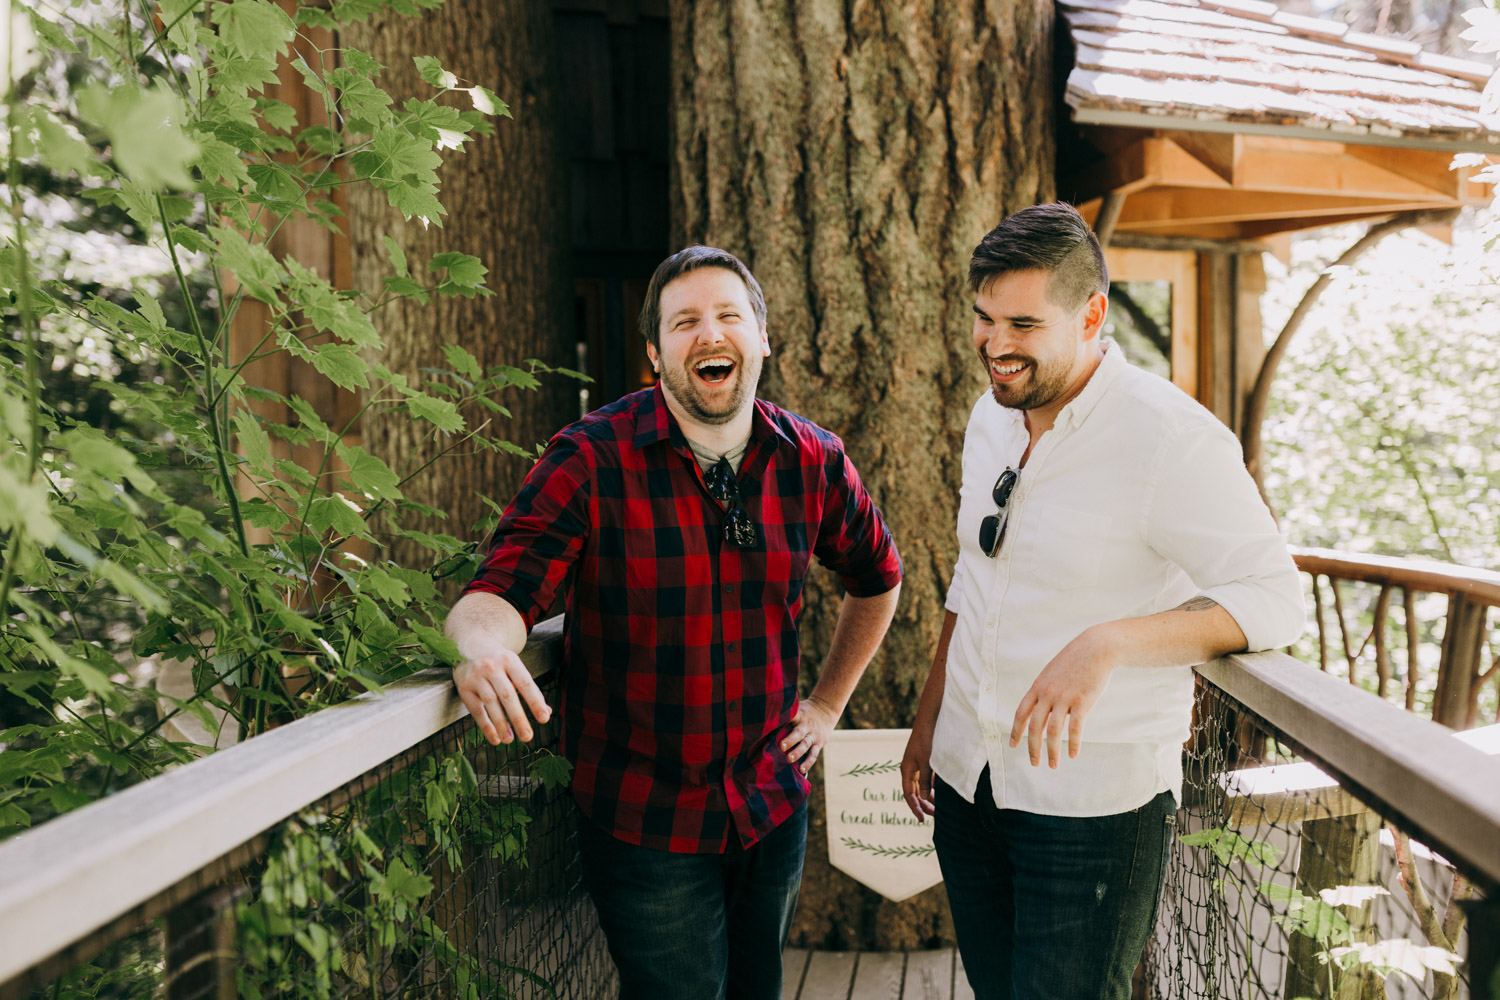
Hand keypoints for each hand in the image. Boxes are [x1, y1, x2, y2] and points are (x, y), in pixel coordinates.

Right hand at [453, 644, 551, 745]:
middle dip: (518, 718)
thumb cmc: (500, 663)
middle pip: (507, 695)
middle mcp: (492, 666)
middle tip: (528, 737)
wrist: (471, 646)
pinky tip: (495, 738)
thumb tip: (547, 712)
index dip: (535, 701)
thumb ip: (530, 689)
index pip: (525, 683)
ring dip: (501, 725)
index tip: (544, 719)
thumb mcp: (516, 669)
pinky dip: (486, 726)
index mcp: (510, 660)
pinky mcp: (464, 687)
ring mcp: (476, 676)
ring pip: (491, 704)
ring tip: (510, 741)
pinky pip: (476, 710)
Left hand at [782, 694, 837, 775]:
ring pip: (805, 744)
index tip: (774, 725)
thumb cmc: (805, 711)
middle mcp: (806, 726)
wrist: (827, 709)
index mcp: (799, 715)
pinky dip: (808, 763)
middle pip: (798, 733)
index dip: (784, 720)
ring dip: (797, 752)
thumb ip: (786, 714)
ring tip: (789, 759)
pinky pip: (813, 754)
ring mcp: (813, 735)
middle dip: (790, 740)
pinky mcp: (819, 743)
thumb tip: (766, 721)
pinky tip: (801, 770)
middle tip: (781, 746)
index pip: (791, 716)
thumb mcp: (797, 707)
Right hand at [900, 718, 936, 821]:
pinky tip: (940, 792)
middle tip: (934, 815)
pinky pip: (927, 778)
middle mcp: (910, 769)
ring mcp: (917, 765)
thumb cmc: (926, 741)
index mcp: (906, 771)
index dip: (915, 807)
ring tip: (939, 806)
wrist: (929, 721)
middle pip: (915, 792)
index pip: (909, 795)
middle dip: (923, 804)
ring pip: (921, 786)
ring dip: (929, 797)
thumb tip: (925, 798)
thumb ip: (925, 780)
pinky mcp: (925, 760)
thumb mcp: (926, 763)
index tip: (921, 819)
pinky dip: (933, 787)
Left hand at [1010, 628, 1116, 767]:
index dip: (1016, 731)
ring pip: (1053, 732)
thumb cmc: (1075, 660)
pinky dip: (1072, 744)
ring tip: (1053, 765)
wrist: (1096, 648)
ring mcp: (1064, 698)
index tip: (1013, 745)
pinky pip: (1075, 729)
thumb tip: (1040, 707)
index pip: (1021, 713)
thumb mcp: (1052, 672)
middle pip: (1035, 727)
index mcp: (1038, 687)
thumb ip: (1044, 689)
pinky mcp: (1082, 702)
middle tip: (1034, 763)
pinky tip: (1073, 754)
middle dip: (1032, 748)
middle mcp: (1047, 694)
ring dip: (1051, 752)